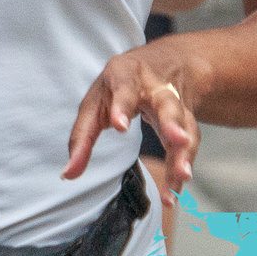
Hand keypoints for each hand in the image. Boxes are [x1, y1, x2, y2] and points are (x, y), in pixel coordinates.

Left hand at [64, 46, 197, 205]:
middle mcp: (157, 87)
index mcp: (127, 74)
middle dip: (172, 123)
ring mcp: (176, 104)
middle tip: (177, 140)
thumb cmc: (119, 86)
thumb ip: (82, 137)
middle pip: (167, 104)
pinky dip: (181, 168)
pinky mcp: (187, 122)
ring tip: (183, 175)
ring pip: (185, 126)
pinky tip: (174, 192)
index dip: (122, 106)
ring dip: (184, 152)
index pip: (124, 88)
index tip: (119, 126)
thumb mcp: (96, 102)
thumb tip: (68, 174)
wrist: (166, 64)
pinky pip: (188, 146)